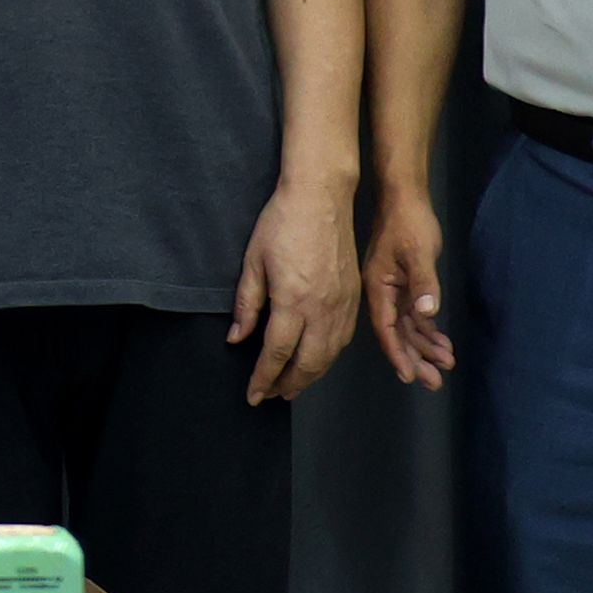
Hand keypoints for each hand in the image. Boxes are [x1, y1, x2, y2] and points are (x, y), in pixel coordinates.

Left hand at [229, 178, 362, 402]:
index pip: (277, 354)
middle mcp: (323, 310)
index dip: (264, 378)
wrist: (322, 196)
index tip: (253, 396)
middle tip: (271, 395)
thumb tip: (237, 339)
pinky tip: (317, 359)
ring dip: (311, 376)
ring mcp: (343, 305)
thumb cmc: (282, 223)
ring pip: (330, 356)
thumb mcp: (253, 262)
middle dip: (288, 385)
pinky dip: (329, 358)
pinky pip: (343, 340)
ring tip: (292, 385)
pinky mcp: (355, 297)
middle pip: (308, 363)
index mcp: (294, 302)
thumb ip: (247, 305)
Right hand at [364, 182, 453, 389]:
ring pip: (407, 327)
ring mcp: (393, 290)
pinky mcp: (404, 285)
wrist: (405, 198)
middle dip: (416, 358)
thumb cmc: (409, 222)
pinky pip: (415, 315)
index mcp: (379, 287)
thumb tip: (427, 313)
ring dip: (425, 346)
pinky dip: (428, 330)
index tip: (410, 376)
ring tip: (446, 364)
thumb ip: (423, 282)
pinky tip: (442, 342)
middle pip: (397, 334)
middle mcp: (383, 293)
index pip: (386, 329)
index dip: (397, 353)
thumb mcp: (418, 251)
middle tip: (435, 382)